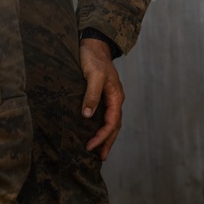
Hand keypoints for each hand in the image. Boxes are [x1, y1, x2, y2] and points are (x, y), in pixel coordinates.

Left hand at [79, 37, 124, 159]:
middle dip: (108, 142)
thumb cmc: (93, 59)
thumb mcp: (93, 75)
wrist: (94, 46)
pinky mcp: (103, 96)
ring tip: (100, 151)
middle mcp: (115, 99)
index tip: (90, 146)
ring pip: (112, 122)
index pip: (112, 122)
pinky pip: (105, 116)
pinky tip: (96, 132)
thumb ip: (91, 95)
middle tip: (100, 158)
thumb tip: (87, 115)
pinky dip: (102, 127)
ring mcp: (110, 98)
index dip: (102, 136)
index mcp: (116, 96)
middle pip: (115, 126)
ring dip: (107, 137)